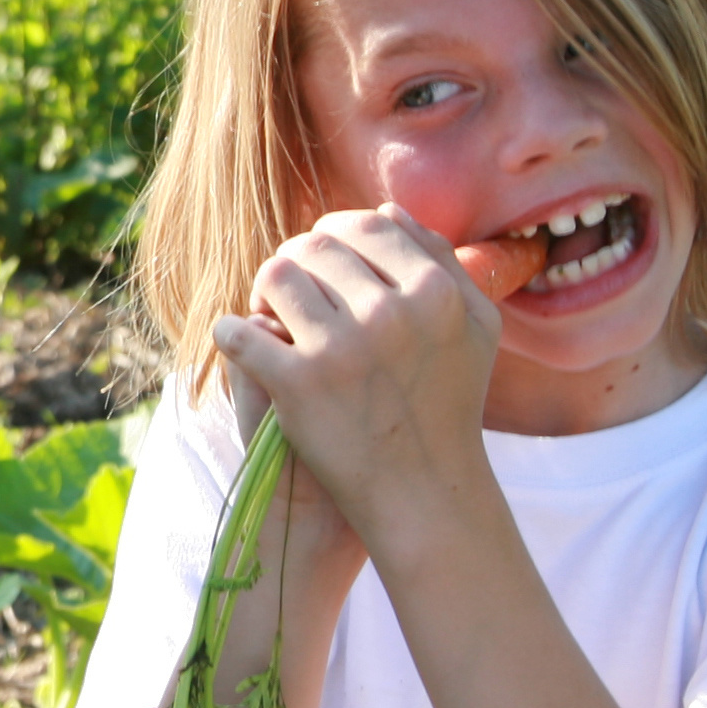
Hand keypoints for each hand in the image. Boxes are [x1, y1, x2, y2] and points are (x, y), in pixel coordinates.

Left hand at [209, 205, 497, 542]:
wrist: (421, 495)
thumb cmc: (447, 407)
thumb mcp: (473, 329)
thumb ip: (441, 263)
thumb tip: (386, 212)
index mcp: (434, 292)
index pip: (365, 227)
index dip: (336, 235)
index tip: (325, 261)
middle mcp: (391, 312)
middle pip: (315, 246)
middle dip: (297, 261)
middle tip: (291, 290)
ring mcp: (342, 348)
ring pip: (275, 276)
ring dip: (264, 291)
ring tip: (271, 316)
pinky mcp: (299, 385)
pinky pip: (241, 331)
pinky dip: (232, 334)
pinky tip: (239, 342)